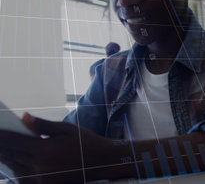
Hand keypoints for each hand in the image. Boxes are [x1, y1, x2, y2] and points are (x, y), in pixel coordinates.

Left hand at [0, 113, 114, 183]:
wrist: (104, 163)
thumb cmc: (87, 142)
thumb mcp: (67, 129)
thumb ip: (42, 125)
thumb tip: (22, 117)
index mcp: (46, 150)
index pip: (13, 141)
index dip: (0, 134)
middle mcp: (40, 167)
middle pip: (10, 155)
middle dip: (0, 145)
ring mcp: (41, 179)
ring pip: (13, 167)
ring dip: (5, 156)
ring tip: (1, 147)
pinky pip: (21, 176)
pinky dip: (14, 167)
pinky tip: (12, 160)